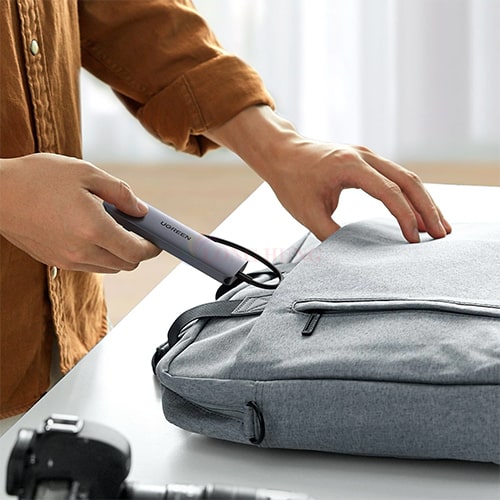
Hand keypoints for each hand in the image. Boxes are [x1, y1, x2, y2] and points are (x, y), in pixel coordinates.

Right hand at [0, 153, 159, 272]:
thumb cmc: (39, 177)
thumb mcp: (86, 173)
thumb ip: (120, 193)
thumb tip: (141, 210)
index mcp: (93, 229)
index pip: (136, 252)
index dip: (151, 248)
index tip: (157, 239)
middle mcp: (82, 251)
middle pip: (126, 264)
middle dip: (138, 250)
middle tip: (137, 230)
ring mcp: (67, 260)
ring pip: (109, 267)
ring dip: (119, 253)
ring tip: (114, 228)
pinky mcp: (54, 261)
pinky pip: (89, 265)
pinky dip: (100, 254)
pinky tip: (93, 232)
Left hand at [206, 106, 451, 241]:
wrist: (281, 152)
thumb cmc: (290, 180)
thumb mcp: (307, 212)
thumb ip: (330, 233)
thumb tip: (354, 255)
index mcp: (350, 166)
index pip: (389, 193)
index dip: (405, 217)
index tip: (414, 240)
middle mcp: (364, 156)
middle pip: (408, 181)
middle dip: (427, 209)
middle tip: (442, 235)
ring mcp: (367, 156)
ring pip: (406, 177)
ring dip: (424, 201)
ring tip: (439, 226)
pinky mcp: (366, 160)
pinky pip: (396, 177)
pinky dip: (410, 195)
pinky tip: (418, 212)